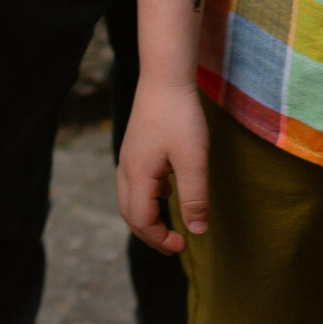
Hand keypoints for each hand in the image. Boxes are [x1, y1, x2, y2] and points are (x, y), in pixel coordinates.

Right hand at [116, 74, 212, 253]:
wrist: (164, 78)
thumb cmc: (180, 117)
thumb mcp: (193, 160)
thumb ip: (194, 198)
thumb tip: (196, 231)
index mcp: (138, 176)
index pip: (141, 221)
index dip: (160, 239)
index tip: (184, 245)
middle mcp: (126, 169)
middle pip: (129, 213)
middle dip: (149, 234)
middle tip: (175, 245)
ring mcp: (128, 157)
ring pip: (129, 198)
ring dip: (146, 217)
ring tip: (169, 224)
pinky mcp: (135, 147)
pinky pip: (134, 182)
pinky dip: (146, 197)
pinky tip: (167, 190)